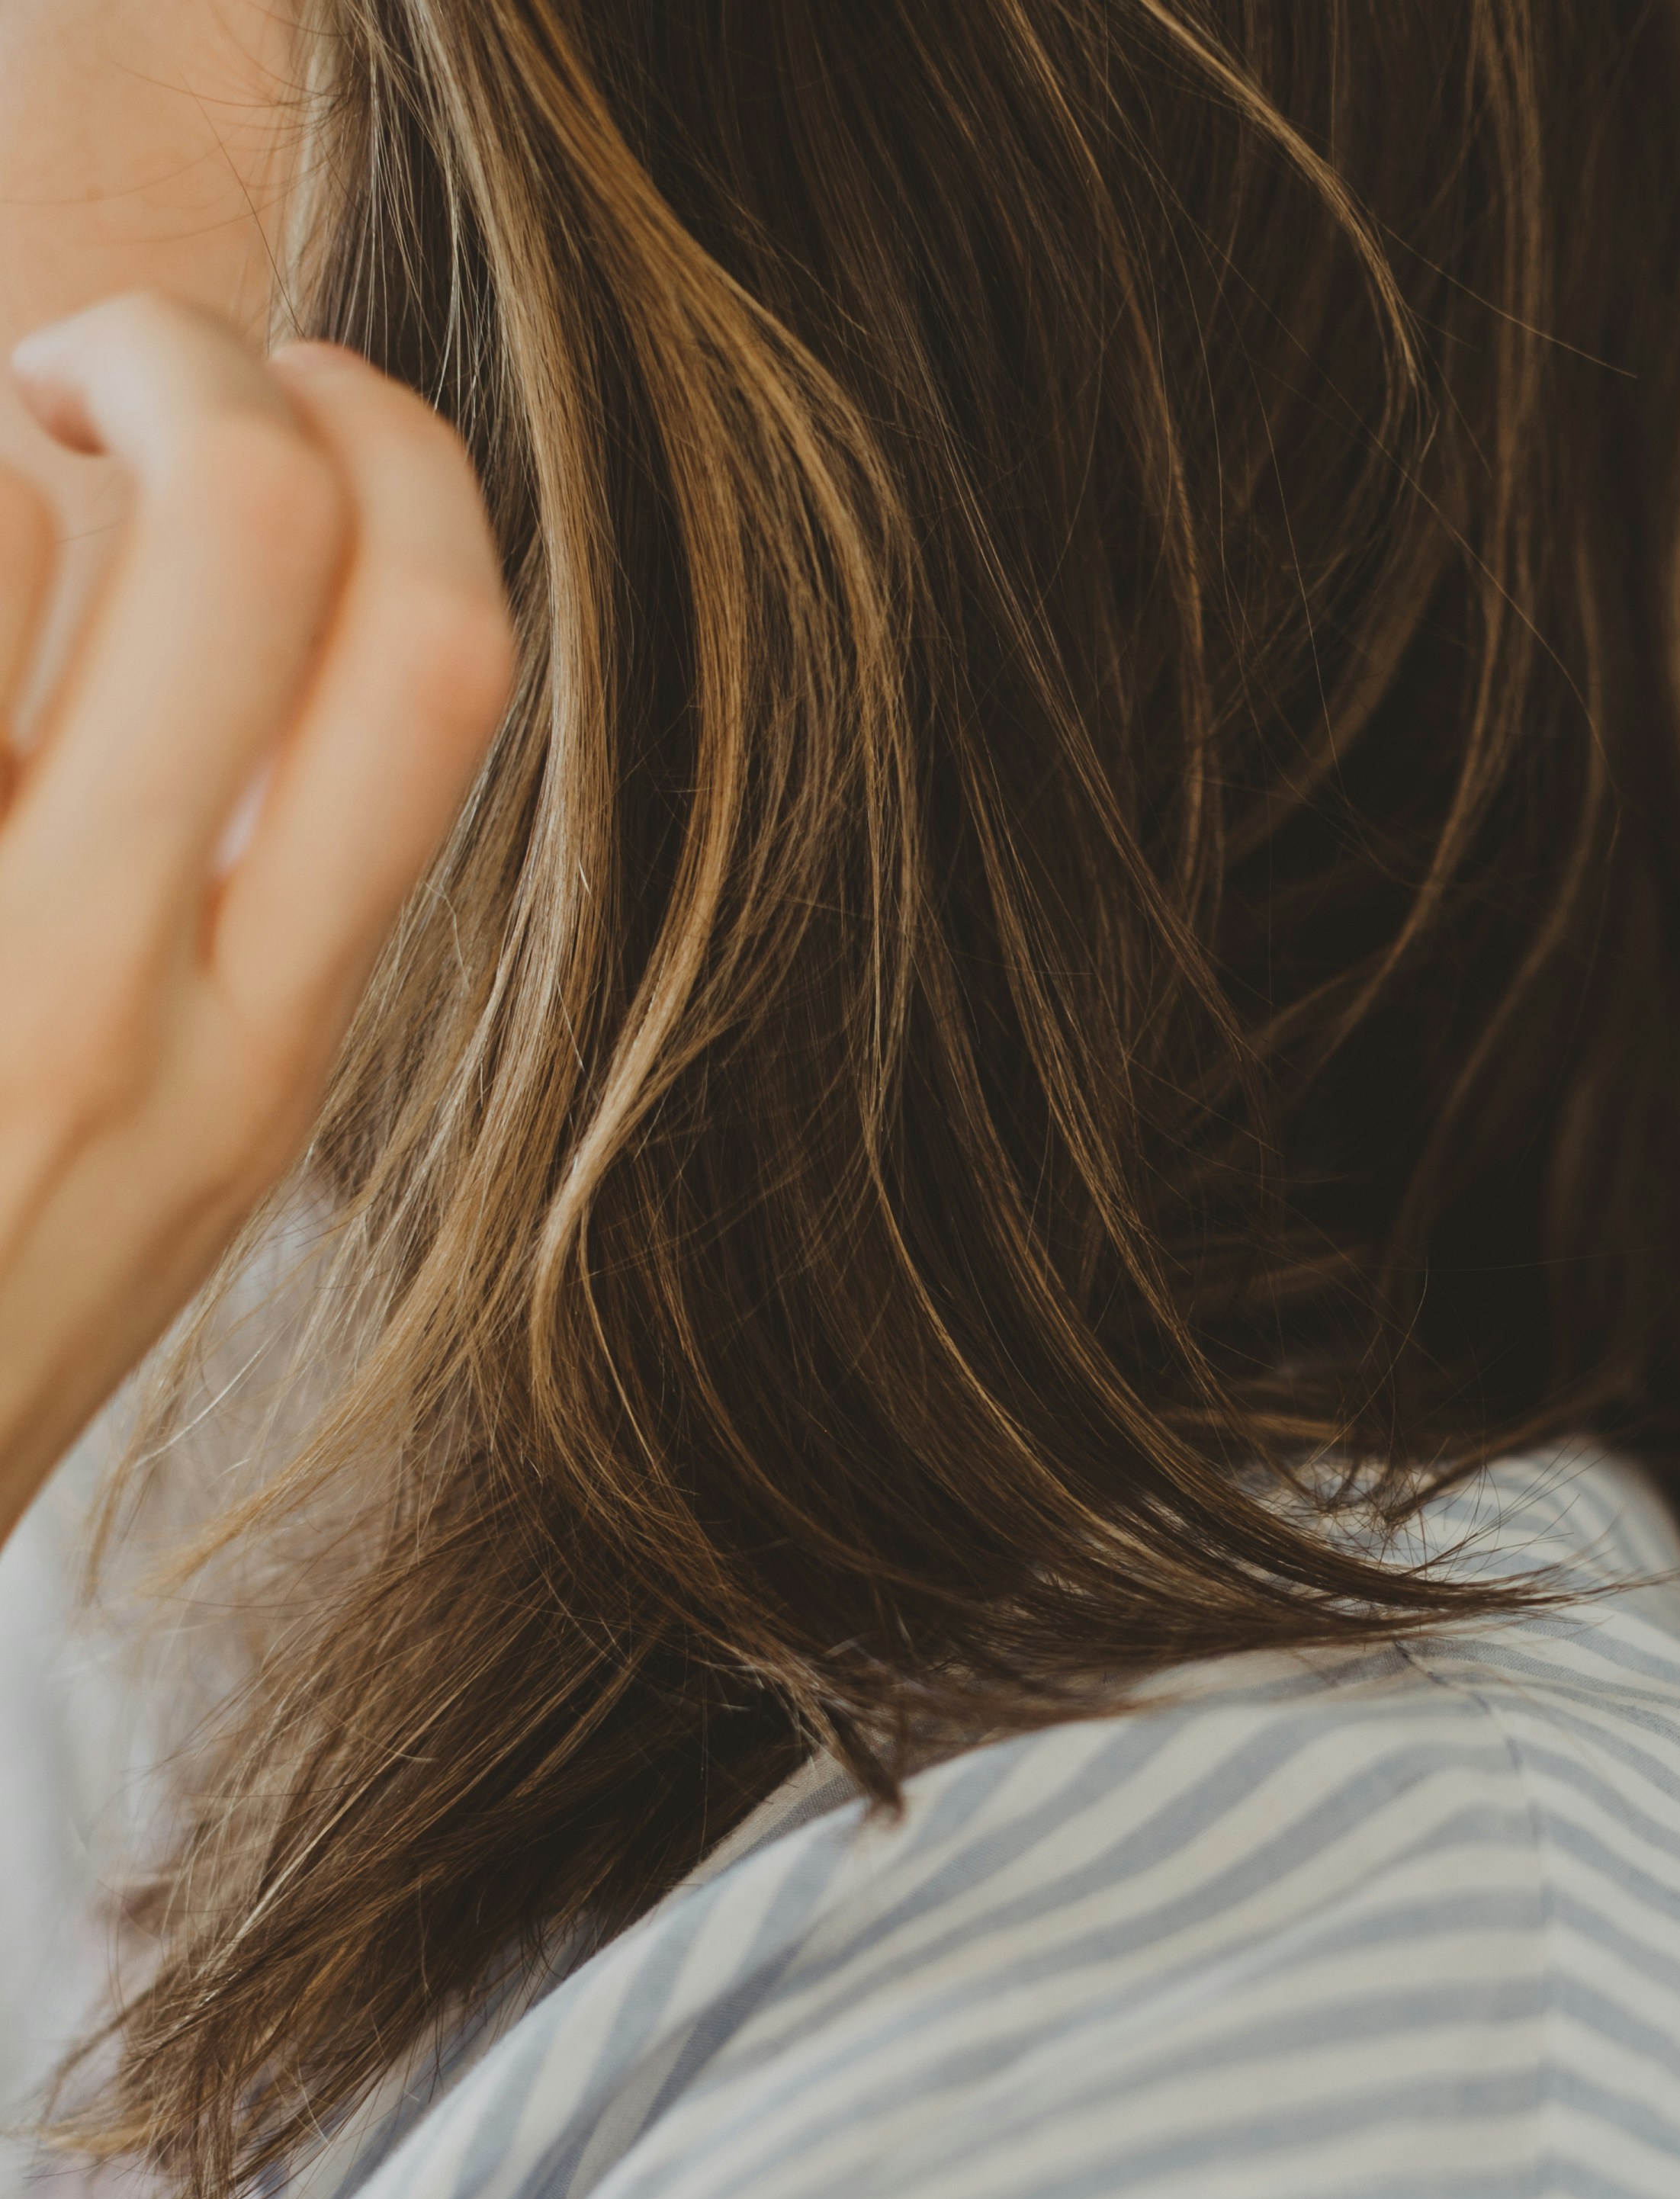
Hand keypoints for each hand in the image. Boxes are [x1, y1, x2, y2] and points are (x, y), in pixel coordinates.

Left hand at [0, 294, 514, 1543]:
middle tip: (91, 386)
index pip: (443, 660)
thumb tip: (263, 640)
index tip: (320, 407)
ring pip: (3, 512)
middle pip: (258, 518)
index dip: (405, 453)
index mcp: (273, 1058)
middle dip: (184, 353)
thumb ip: (244, 943)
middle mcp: (124, 1005)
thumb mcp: (176, 1173)